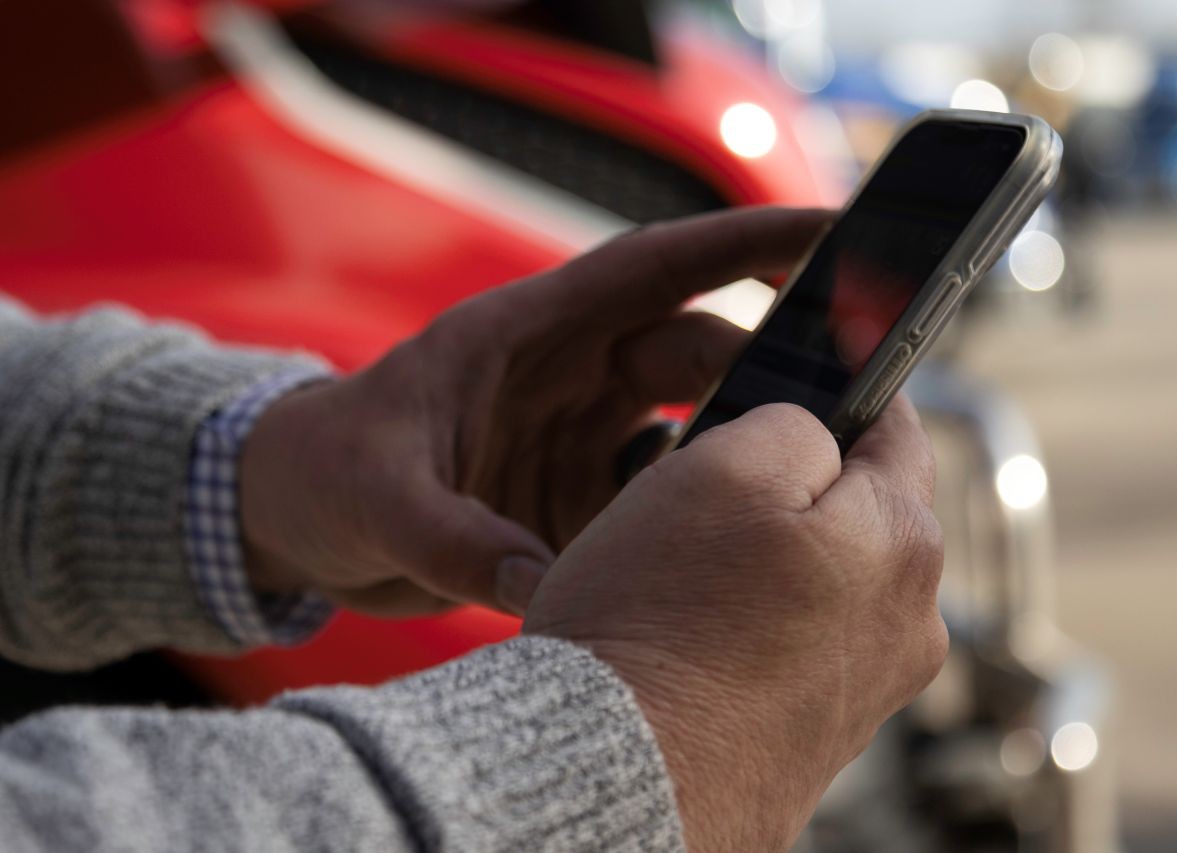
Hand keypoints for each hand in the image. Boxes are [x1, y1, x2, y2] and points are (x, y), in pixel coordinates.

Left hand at [239, 207, 829, 615]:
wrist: (289, 520)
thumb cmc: (322, 472)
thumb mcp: (376, 497)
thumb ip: (455, 541)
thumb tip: (544, 591)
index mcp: (527, 335)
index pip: (656, 268)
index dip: (748, 242)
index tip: (837, 232)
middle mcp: (569, 377)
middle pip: (695, 354)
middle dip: (768, 371)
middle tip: (841, 414)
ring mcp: (579, 438)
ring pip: (692, 429)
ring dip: (740, 454)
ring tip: (800, 492)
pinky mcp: (576, 499)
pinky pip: (657, 502)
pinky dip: (689, 523)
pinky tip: (719, 556)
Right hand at [523, 398, 947, 851]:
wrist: (613, 780)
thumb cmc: (656, 624)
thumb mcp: (720, 469)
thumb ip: (793, 423)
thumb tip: (816, 432)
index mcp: (902, 544)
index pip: (896, 429)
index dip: (846, 392)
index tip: (812, 373)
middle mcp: (909, 625)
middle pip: (859, 510)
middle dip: (795, 486)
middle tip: (708, 484)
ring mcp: (867, 690)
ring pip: (826, 579)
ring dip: (772, 559)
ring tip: (687, 572)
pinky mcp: (821, 737)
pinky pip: (799, 646)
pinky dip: (757, 626)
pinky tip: (695, 635)